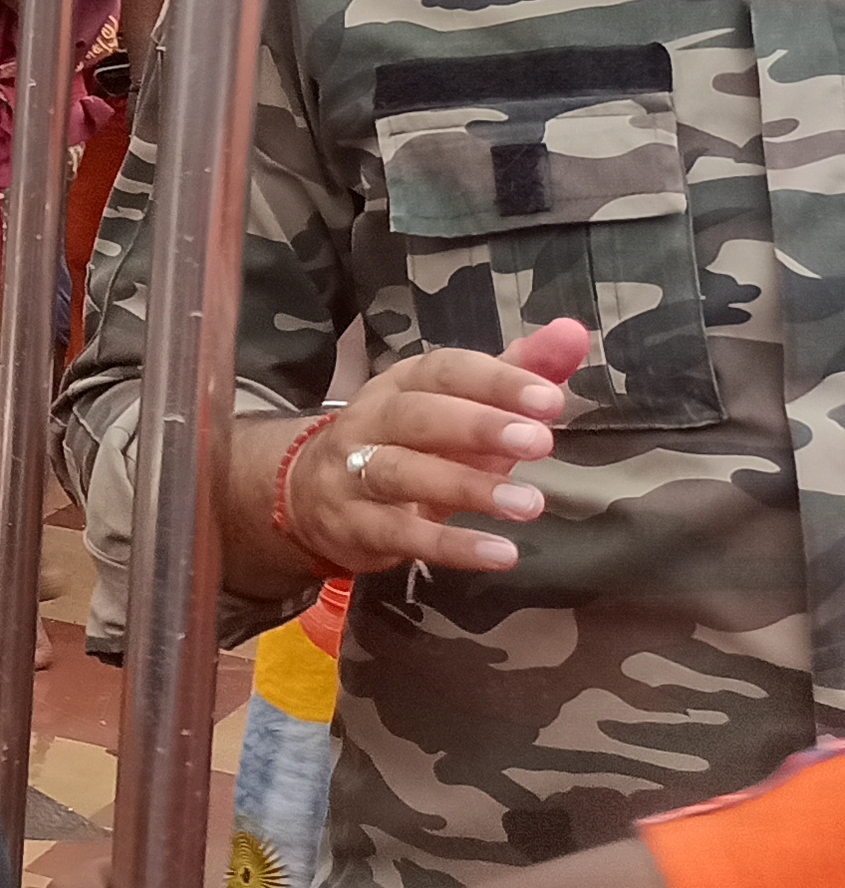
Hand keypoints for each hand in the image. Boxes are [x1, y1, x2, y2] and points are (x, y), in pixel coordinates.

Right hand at [275, 317, 586, 574]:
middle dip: (479, 426)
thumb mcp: (461, 407)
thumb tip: (573, 333)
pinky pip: (400, 533)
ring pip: (402, 472)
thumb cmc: (409, 446)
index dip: (496, 381)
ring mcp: (353, 473)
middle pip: (417, 415)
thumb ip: (519, 373)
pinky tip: (499, 554)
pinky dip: (450, 545)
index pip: (444, 371)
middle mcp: (371, 421)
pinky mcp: (354, 525)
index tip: (551, 399)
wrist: (314, 495)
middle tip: (540, 443)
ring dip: (467, 487)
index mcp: (401, 384)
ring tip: (529, 505)